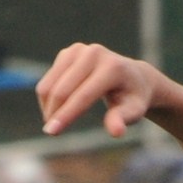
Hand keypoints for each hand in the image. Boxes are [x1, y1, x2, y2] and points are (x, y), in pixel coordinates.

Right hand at [37, 43, 164, 138]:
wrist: (132, 76)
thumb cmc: (132, 98)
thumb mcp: (134, 110)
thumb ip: (123, 119)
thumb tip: (116, 131)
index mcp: (112, 68)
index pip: (83, 95)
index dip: (66, 114)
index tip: (51, 132)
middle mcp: (94, 54)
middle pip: (63, 90)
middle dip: (54, 113)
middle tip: (51, 132)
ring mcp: (79, 50)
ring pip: (50, 84)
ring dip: (48, 106)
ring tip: (55, 122)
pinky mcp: (68, 52)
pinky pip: (48, 79)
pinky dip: (48, 97)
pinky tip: (58, 108)